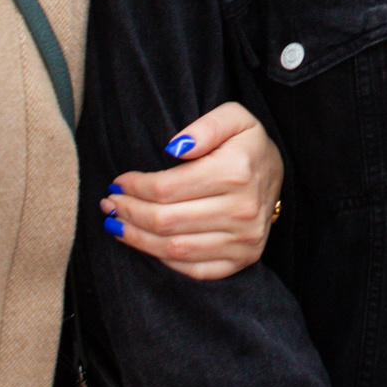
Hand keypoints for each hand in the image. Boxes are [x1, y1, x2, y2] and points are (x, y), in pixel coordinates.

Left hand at [99, 101, 284, 278]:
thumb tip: (174, 146)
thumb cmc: (247, 144)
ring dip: (137, 239)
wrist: (277, 174)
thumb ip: (205, 126)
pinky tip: (146, 244)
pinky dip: (163, 260)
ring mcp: (244, 240)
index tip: (119, 182)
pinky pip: (193, 269)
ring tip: (117, 224)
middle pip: (166, 221)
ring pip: (174, 249)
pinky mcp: (243, 260)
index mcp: (236, 172)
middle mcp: (242, 210)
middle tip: (109, 204)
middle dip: (129, 213)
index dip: (135, 187)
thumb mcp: (234, 117)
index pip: (167, 188)